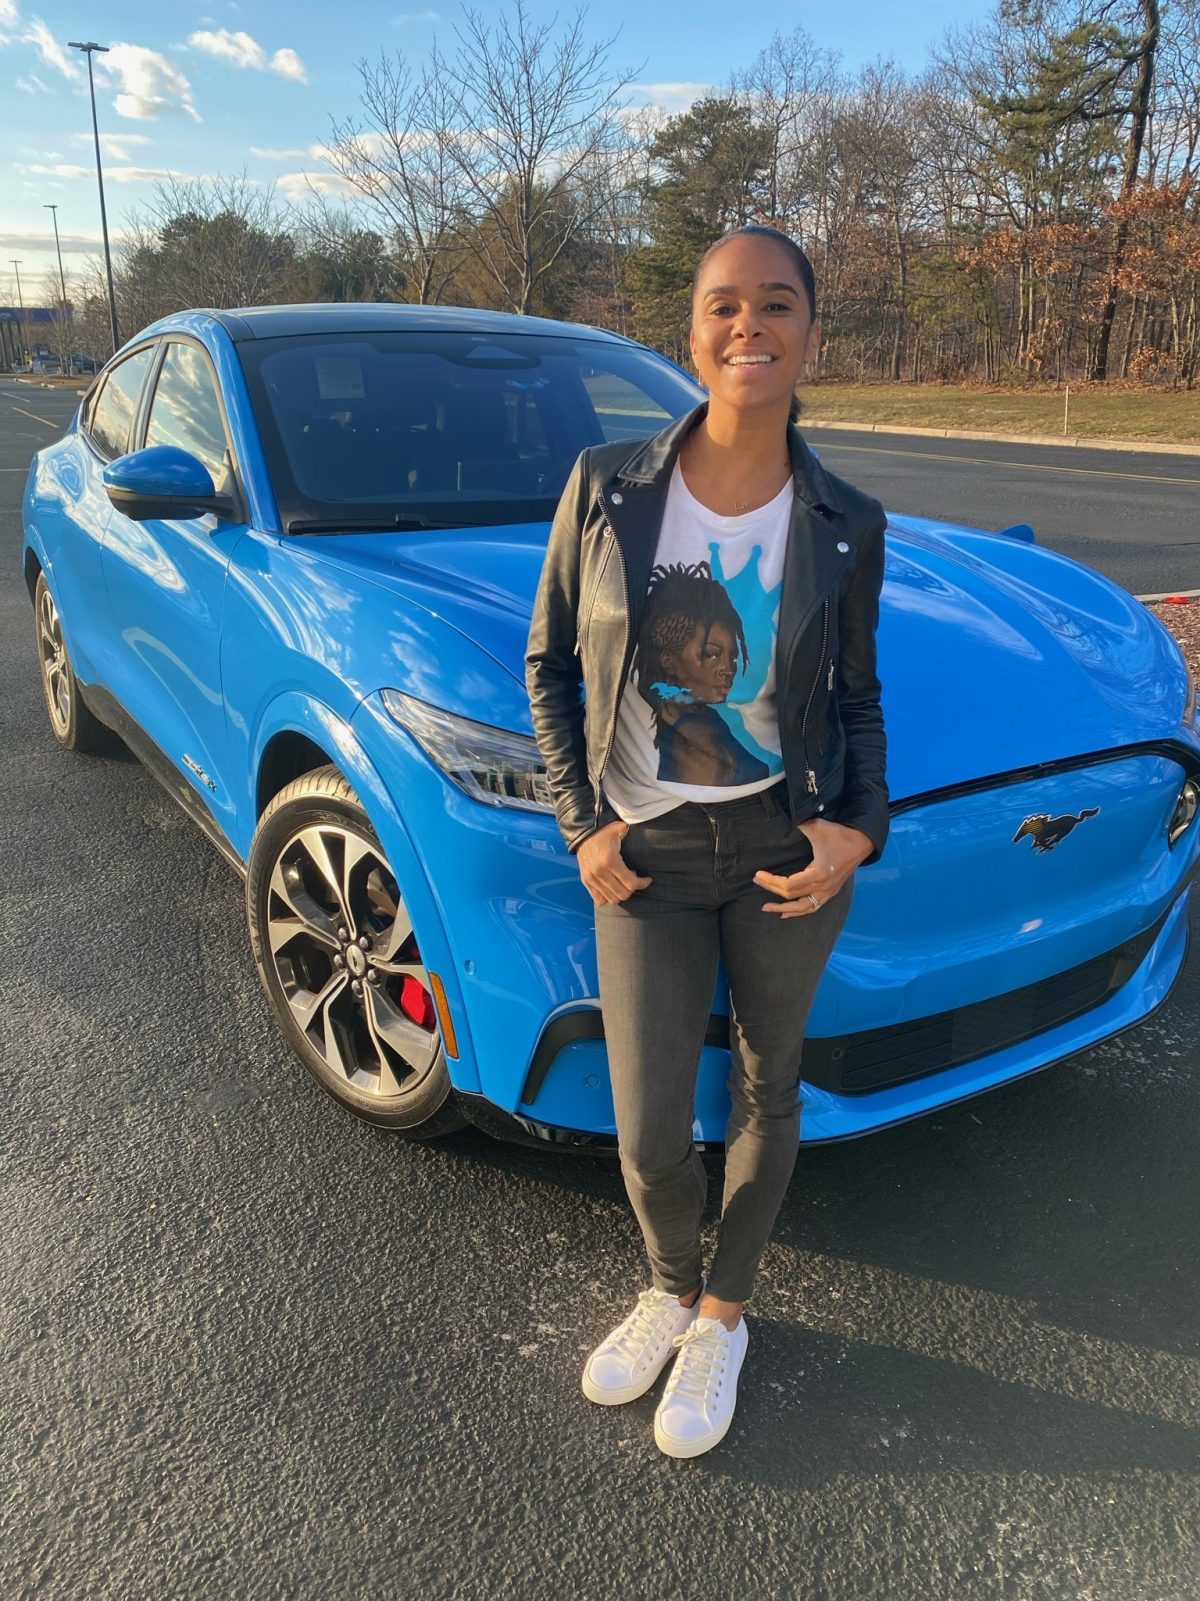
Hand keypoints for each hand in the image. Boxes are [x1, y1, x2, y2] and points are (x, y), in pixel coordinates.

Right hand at [577, 819, 652, 905]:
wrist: (583, 832)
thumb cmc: (604, 831)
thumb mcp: (620, 828)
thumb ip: (633, 831)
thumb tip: (650, 823)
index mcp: (610, 861)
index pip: (631, 883)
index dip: (642, 883)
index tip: (647, 879)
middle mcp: (600, 872)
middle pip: (623, 894)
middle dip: (632, 888)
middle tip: (633, 878)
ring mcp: (591, 878)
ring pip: (612, 899)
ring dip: (621, 892)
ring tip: (622, 881)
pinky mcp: (586, 881)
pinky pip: (599, 900)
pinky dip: (608, 896)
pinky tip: (612, 886)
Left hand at [754, 819, 871, 918]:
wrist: (862, 842)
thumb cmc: (839, 835)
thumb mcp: (818, 828)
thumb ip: (800, 825)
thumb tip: (785, 821)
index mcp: (819, 874)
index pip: (789, 885)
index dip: (771, 882)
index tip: (758, 874)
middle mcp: (823, 887)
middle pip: (792, 896)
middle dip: (772, 889)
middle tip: (756, 881)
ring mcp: (828, 892)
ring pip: (803, 908)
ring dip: (784, 909)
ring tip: (767, 907)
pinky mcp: (830, 892)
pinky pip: (813, 907)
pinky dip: (798, 912)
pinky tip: (786, 914)